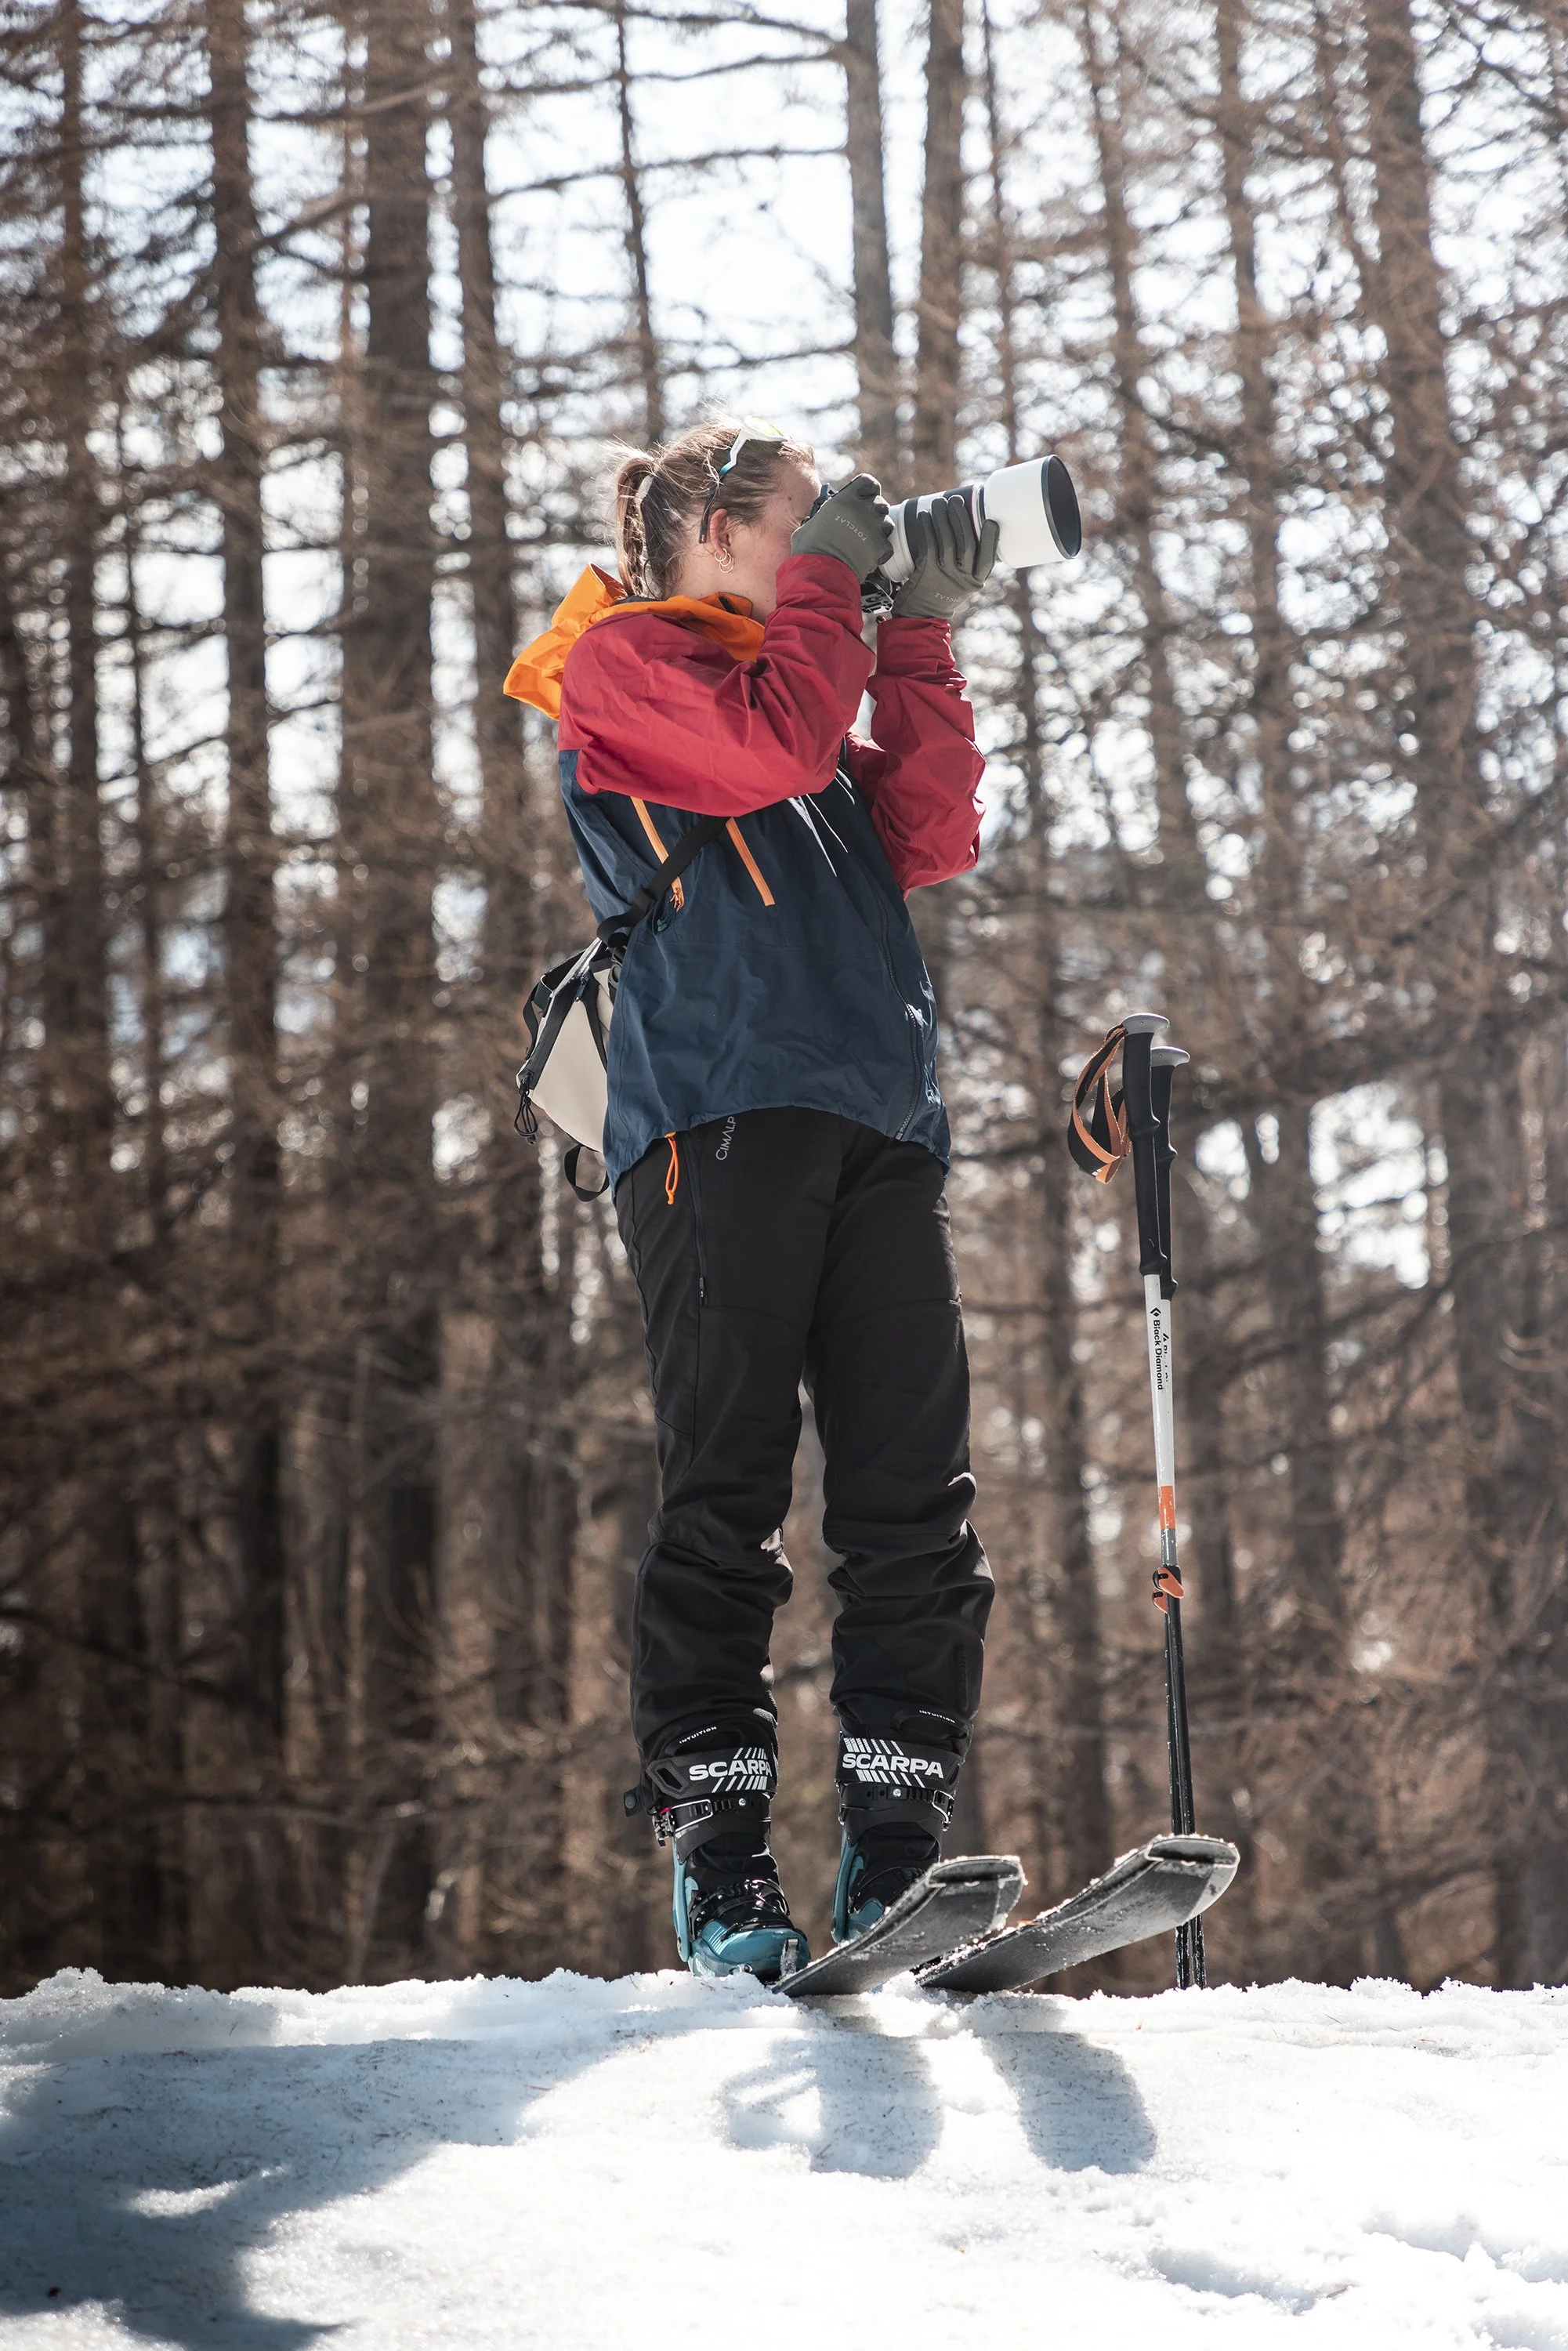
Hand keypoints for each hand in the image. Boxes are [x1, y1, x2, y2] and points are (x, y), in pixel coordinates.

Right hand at [791, 474, 893, 582]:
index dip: (869, 490)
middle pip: (881, 503)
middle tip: (864, 525)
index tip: (865, 497)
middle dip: (875, 513)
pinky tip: (868, 557)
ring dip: (879, 532)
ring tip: (865, 543)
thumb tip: (819, 522)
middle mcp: (862, 509)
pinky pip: (888, 546)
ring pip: (887, 524)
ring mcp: (873, 527)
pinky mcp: (879, 547)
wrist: (820, 571)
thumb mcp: (810, 525)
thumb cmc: (810, 550)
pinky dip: (881, 553)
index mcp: (845, 500)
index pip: (868, 482)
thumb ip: (822, 517)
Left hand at [891, 492, 998, 621]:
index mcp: (975, 581)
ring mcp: (945, 575)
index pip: (988, 558)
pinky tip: (924, 517)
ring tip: (939, 503)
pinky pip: (929, 545)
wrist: (919, 617)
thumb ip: (969, 566)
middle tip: (956, 500)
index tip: (991, 521)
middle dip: (961, 518)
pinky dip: (926, 528)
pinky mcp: (927, 572)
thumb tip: (967, 533)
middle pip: (967, 542)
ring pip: (947, 540)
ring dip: (942, 518)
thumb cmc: (941, 596)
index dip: (991, 538)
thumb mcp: (961, 585)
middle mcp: (963, 578)